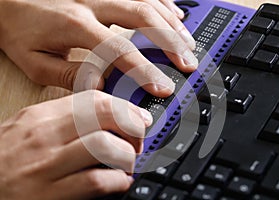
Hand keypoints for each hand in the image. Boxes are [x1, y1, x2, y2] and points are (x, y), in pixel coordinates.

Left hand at [0, 0, 197, 96]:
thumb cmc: (20, 29)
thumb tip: (101, 86)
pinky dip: (163, 3)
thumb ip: (69, 75)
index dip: (144, 70)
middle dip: (170, 43)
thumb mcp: (35, 61)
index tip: (162, 87)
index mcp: (75, 25)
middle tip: (188, 63)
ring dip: (171, 24)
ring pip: (147, 2)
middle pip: (142, 19)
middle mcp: (93, 3)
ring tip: (188, 43)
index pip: (119, 50)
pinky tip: (175, 16)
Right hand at [0, 90, 152, 198]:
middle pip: (105, 114)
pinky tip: (118, 182)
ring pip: (105, 144)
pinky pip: (95, 181)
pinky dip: (117, 181)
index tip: (138, 118)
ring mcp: (46, 165)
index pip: (94, 98)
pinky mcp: (48, 194)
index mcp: (41, 116)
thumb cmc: (4, 160)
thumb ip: (63, 121)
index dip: (125, 107)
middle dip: (133, 125)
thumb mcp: (27, 130)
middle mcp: (45, 135)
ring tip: (127, 162)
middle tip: (138, 140)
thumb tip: (104, 119)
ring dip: (127, 154)